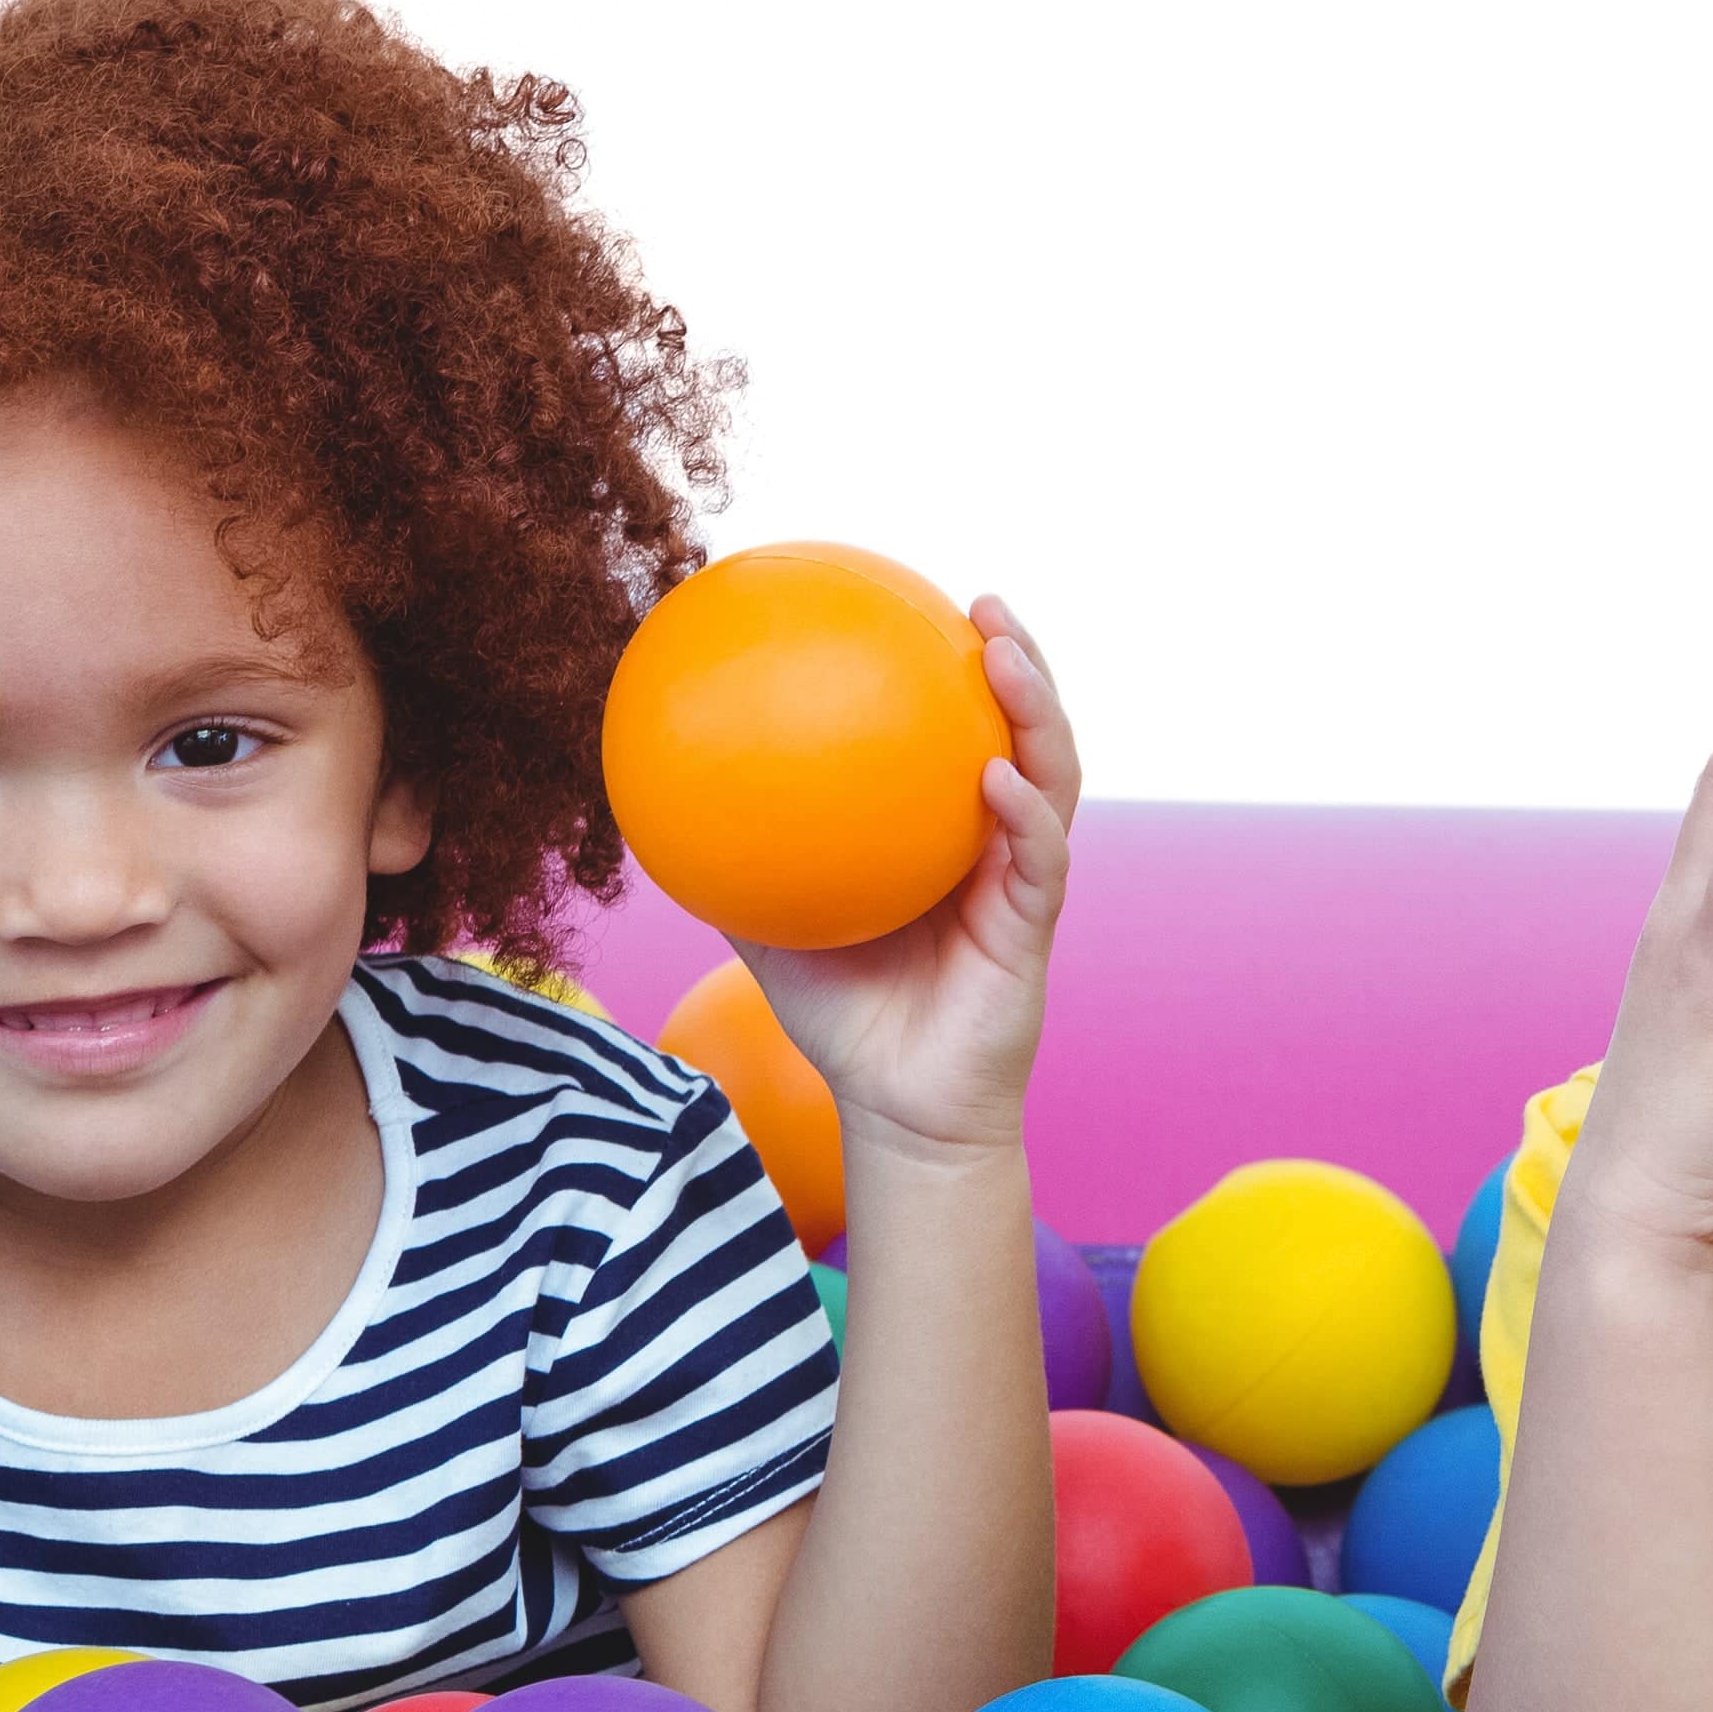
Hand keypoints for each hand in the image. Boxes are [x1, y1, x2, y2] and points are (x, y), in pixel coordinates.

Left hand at [740, 601, 1080, 1168]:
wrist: (895, 1108)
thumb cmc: (842, 1019)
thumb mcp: (770, 927)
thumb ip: (736, 862)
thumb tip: (661, 795)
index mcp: (943, 831)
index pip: (962, 731)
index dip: (956, 668)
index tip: (924, 603)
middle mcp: (993, 841)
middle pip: (1024, 731)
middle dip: (1018, 659)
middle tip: (982, 603)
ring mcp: (1020, 879)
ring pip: (1051, 775)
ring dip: (1037, 711)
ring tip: (1006, 657)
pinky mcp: (1033, 926)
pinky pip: (1038, 857)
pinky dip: (1024, 812)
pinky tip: (994, 777)